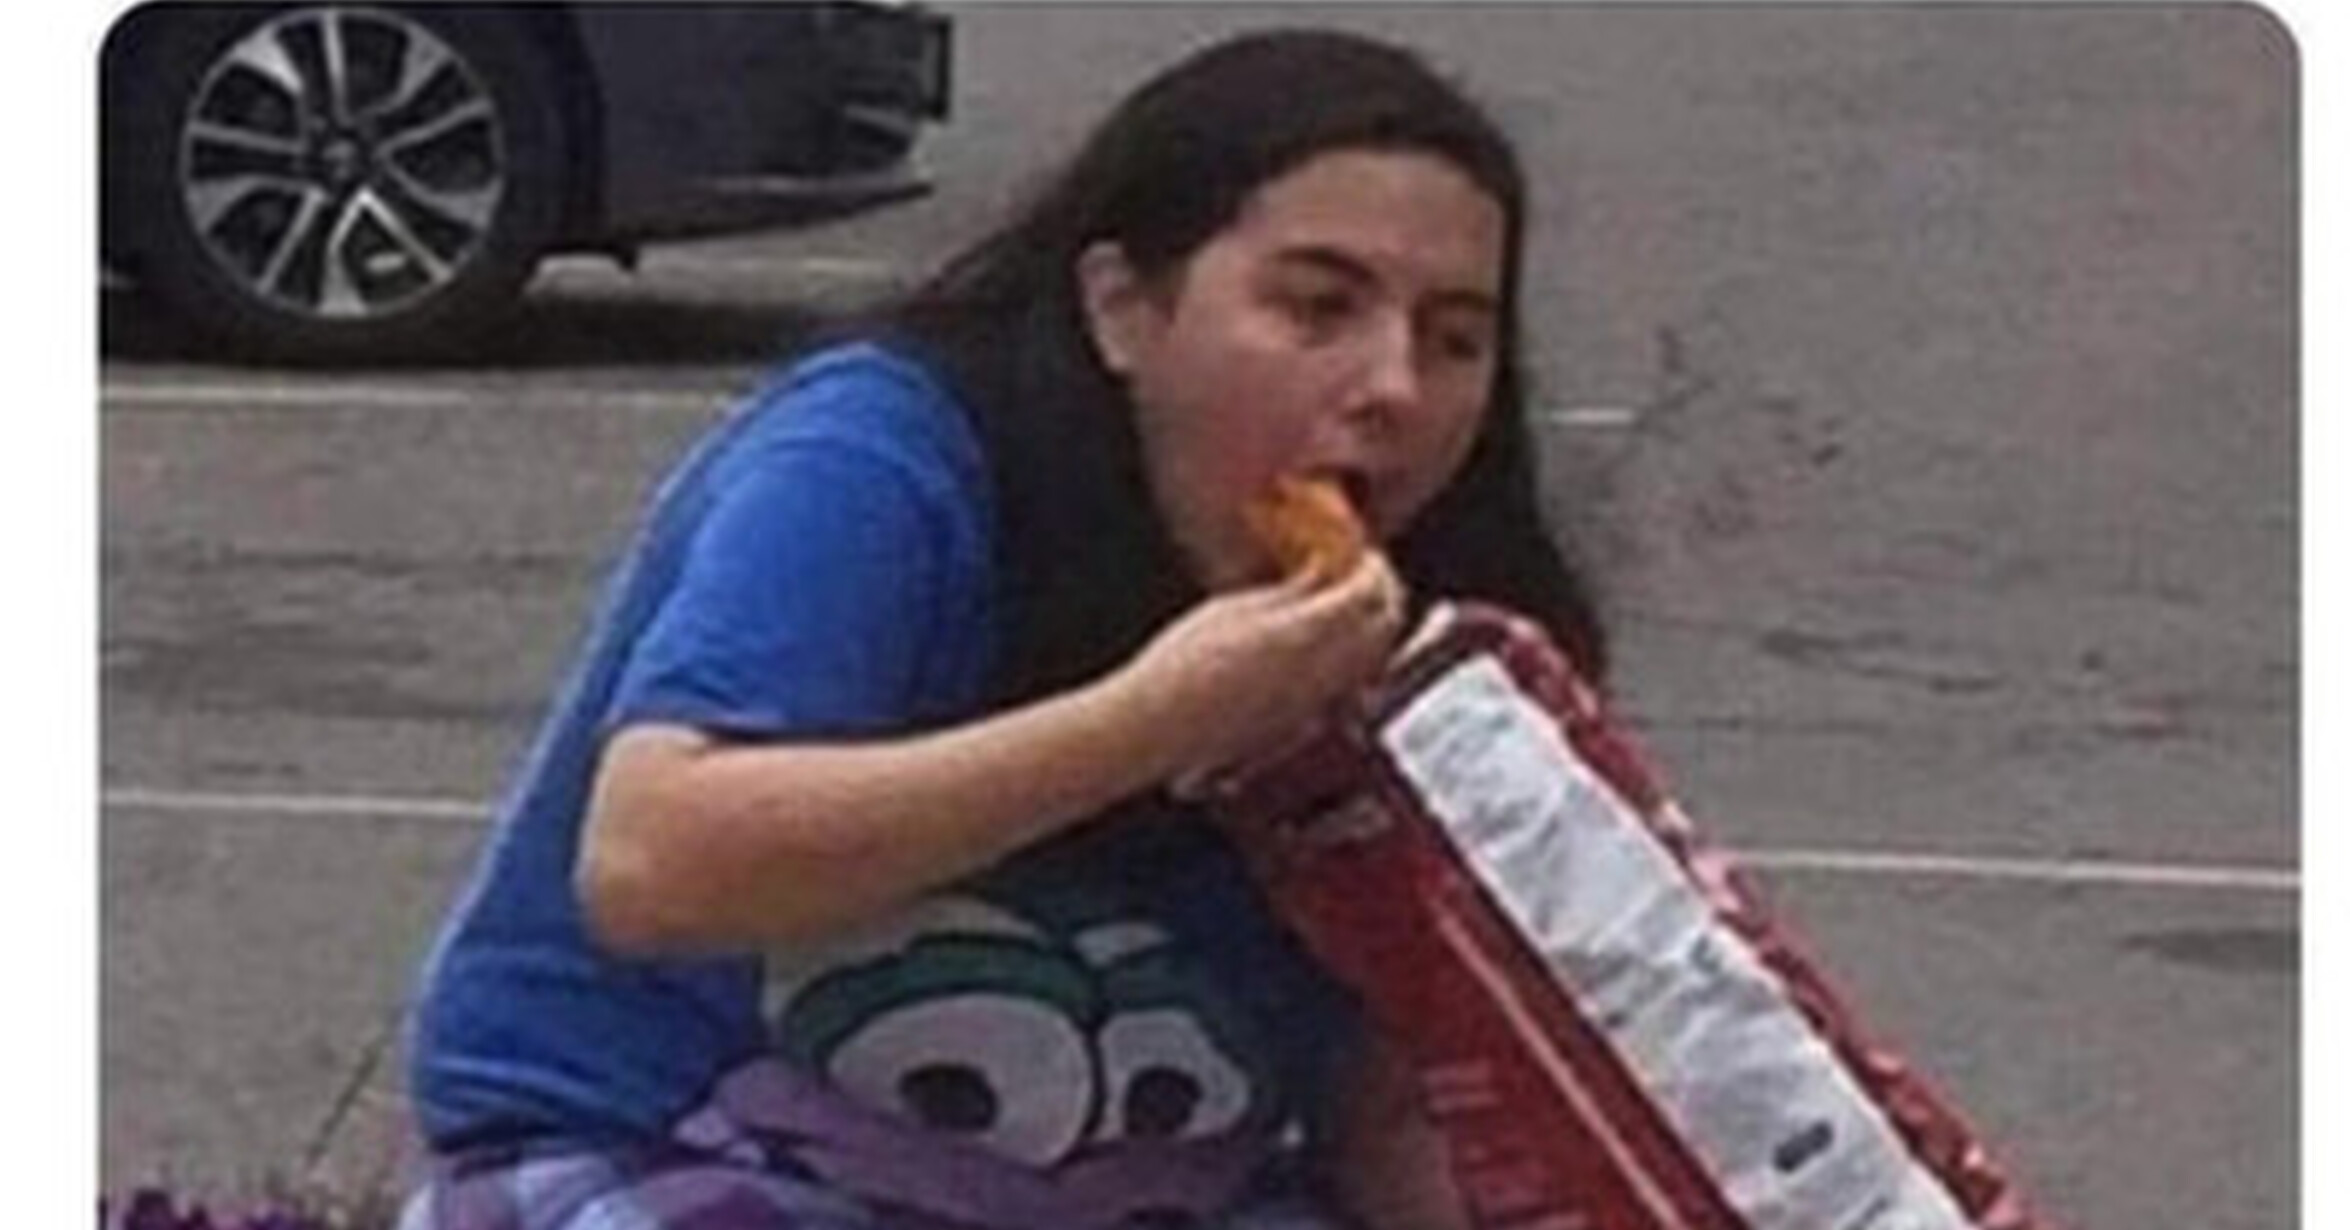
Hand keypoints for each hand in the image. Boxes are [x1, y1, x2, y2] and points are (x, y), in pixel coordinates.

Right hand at [1112, 550, 1407, 781]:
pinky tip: (1319, 642)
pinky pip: (1351, 681)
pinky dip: (1352, 654)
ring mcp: (1319, 701)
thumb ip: (1291, 590)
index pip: (1370, 591)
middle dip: (1382, 593)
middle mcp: (1324, 671)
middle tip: (1358, 572)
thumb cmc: (1182, 666)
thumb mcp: (1236, 609)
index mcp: (1306, 633)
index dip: (1373, 566)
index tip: (1361, 551)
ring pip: (1374, 655)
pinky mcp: (1306, 722)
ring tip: (1340, 603)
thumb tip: (1324, 571)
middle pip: (1386, 625)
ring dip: (1369, 624)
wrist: (1159, 728)